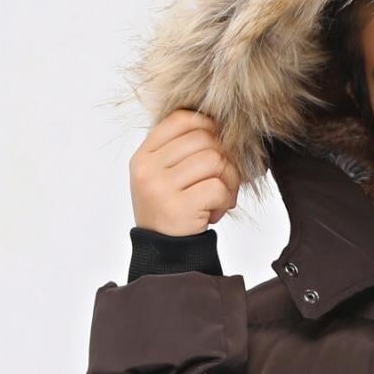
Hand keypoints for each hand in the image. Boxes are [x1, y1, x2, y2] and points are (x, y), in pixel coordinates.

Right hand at [129, 108, 240, 232]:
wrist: (163, 255)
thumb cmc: (171, 211)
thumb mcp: (163, 176)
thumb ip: (180, 150)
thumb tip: (219, 125)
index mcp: (144, 155)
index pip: (181, 119)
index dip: (208, 126)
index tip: (217, 145)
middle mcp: (148, 168)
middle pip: (204, 138)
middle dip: (224, 158)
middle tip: (223, 180)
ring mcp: (161, 188)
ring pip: (215, 160)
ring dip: (229, 180)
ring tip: (222, 196)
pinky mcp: (179, 207)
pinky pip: (218, 187)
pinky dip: (226, 199)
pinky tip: (215, 211)